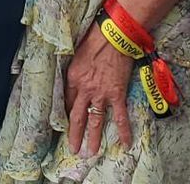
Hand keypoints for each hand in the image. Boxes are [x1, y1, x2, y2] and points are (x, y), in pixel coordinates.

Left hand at [64, 25, 133, 156]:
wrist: (113, 36)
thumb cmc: (94, 40)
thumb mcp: (76, 55)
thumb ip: (74, 71)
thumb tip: (73, 80)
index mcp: (73, 79)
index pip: (67, 102)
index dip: (66, 114)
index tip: (64, 124)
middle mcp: (85, 90)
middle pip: (77, 117)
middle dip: (74, 134)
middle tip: (73, 149)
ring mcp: (101, 94)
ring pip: (95, 121)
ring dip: (93, 138)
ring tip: (91, 152)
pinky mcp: (117, 95)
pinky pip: (120, 117)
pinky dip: (123, 131)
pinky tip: (125, 143)